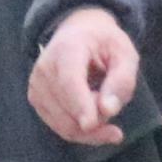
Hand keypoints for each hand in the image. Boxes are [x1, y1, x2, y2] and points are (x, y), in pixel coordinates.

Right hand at [28, 6, 140, 143]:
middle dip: (98, 118)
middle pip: (68, 110)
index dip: (80, 104)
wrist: (78, 33)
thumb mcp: (125, 54)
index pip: (69, 82)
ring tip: (101, 101)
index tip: (91, 125)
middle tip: (114, 101)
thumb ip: (122, 80)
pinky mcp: (35, 101)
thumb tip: (107, 110)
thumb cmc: (104, 44)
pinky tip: (91, 111)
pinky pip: (61, 128)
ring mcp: (36, 86)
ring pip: (65, 125)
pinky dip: (81, 128)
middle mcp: (44, 68)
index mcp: (67, 49)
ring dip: (91, 125)